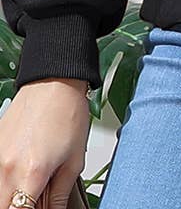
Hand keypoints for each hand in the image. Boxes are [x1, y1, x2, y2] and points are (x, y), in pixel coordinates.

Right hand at [0, 78, 89, 208]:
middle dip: (19, 206)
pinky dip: (8, 178)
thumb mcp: (74, 161)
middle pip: (4, 206)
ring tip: (32, 183)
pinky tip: (24, 170)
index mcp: (31, 174)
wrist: (54, 82)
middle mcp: (7, 169)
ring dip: (12, 194)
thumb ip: (60, 195)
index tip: (39, 207)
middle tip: (36, 197)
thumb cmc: (68, 113)